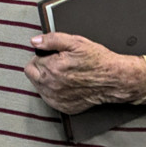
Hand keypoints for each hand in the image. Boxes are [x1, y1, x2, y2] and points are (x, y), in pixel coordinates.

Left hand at [24, 32, 145, 114]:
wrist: (113, 80)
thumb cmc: (98, 61)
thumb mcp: (76, 42)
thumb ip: (51, 39)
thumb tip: (35, 41)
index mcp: (52, 67)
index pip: (33, 60)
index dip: (43, 55)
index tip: (53, 55)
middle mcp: (51, 85)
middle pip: (32, 74)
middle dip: (41, 67)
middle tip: (56, 63)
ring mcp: (56, 98)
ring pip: (39, 87)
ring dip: (45, 80)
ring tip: (62, 74)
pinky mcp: (63, 107)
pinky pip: (49, 98)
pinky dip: (53, 91)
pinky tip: (65, 84)